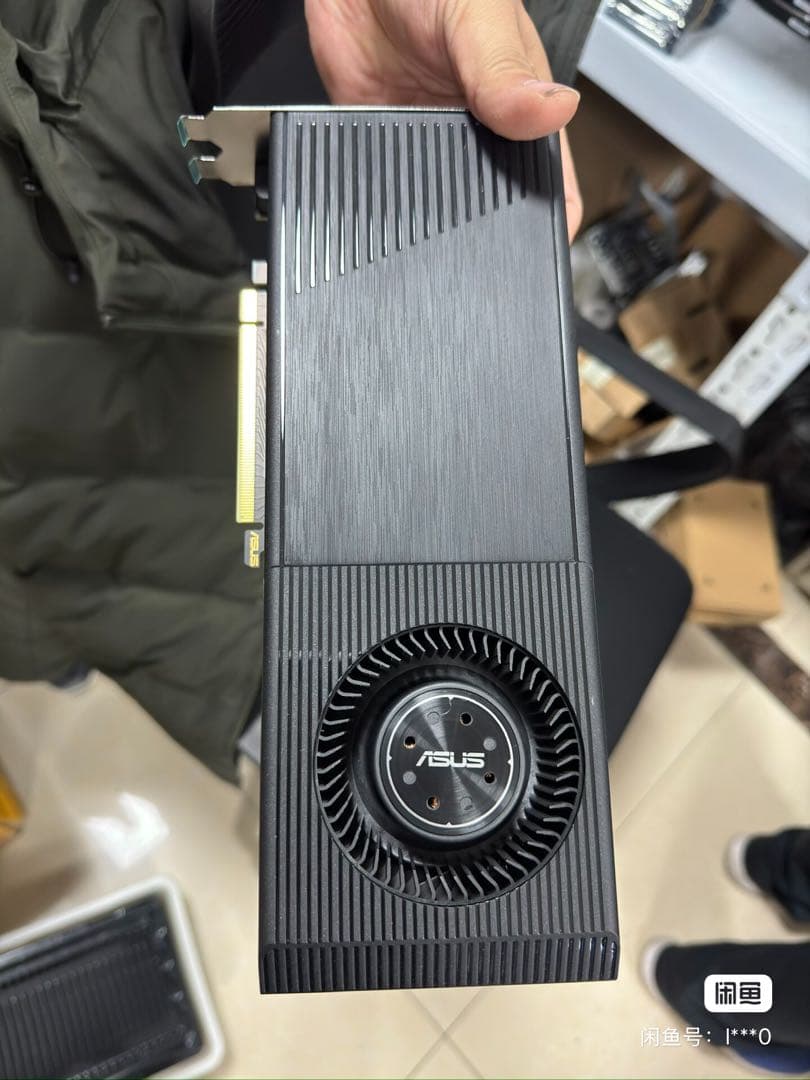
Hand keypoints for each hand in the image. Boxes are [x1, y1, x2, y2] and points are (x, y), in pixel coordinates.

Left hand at [305, 0, 582, 236]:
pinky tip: (387, 195)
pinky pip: (389, 185)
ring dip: (433, 216)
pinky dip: (386, 196)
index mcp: (522, 107)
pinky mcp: (385, 143)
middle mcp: (480, 132)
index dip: (552, 222)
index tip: (542, 250)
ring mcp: (432, 140)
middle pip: (494, 205)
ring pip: (440, 204)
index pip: (552, 182)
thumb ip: (507, 71)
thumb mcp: (480, 16)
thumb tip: (553, 111)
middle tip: (475, 238)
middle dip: (486, 228)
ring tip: (429, 217)